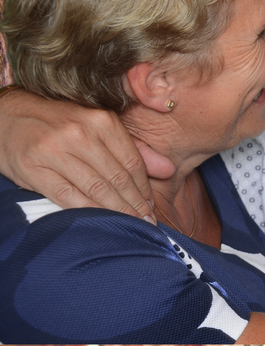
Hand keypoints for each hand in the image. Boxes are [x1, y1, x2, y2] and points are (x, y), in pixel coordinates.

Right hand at [0, 88, 158, 219]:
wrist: (8, 118)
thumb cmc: (58, 124)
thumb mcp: (95, 126)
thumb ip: (132, 148)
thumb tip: (168, 169)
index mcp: (99, 120)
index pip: (131, 161)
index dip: (145, 188)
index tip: (152, 207)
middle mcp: (80, 133)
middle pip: (117, 178)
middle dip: (136, 205)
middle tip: (147, 224)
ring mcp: (56, 151)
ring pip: (97, 190)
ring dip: (118, 212)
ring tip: (131, 226)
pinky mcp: (36, 169)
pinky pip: (69, 197)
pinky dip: (89, 213)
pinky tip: (102, 223)